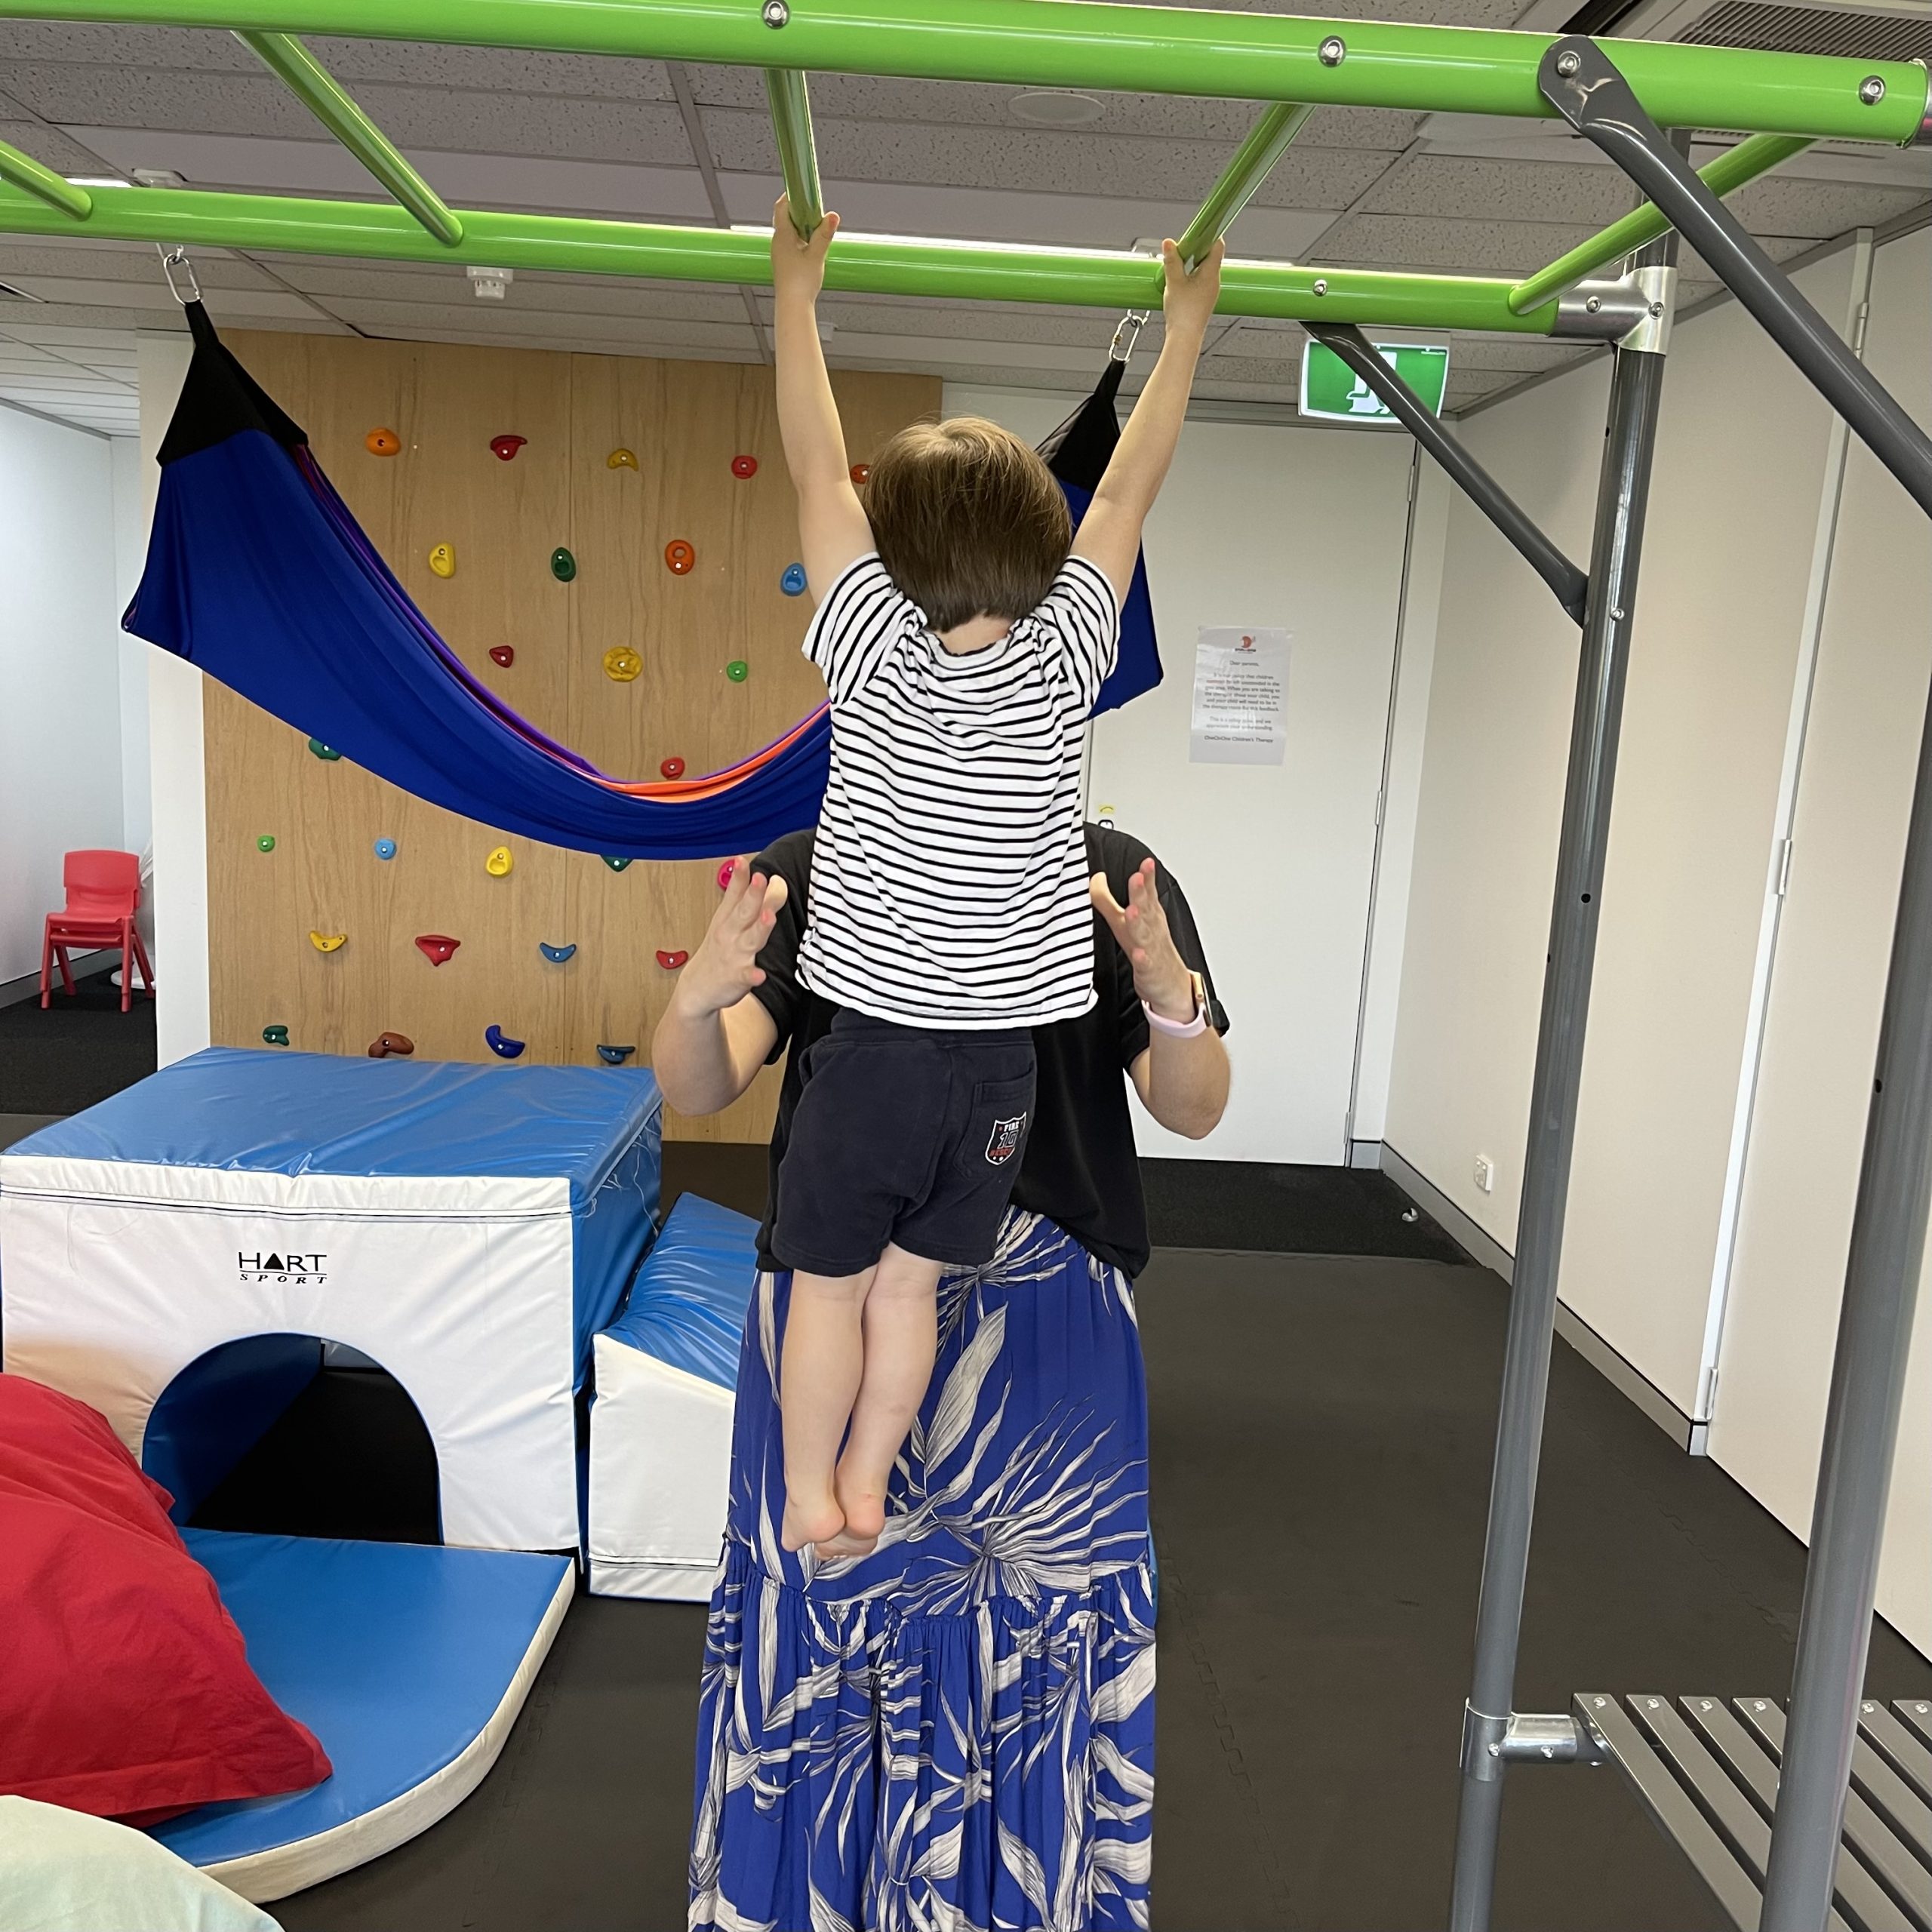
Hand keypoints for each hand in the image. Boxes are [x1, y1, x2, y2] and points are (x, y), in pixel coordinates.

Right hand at [674, 860, 789, 1018]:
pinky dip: (753, 976)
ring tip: (769, 916)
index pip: (733, 894)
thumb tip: (752, 867)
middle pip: (744, 912)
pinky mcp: (738, 978)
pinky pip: (747, 976)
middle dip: (753, 895)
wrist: (697, 988)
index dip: (739, 877)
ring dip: (760, 927)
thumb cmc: (717, 950)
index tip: (742, 860)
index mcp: (727, 919)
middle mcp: (730, 934)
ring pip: (751, 939)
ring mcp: (734, 955)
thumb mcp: (724, 919)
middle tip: (761, 879)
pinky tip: (760, 975)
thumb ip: (740, 894)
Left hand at [771, 196, 838, 304]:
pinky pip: (791, 244)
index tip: (802, 190)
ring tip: (817, 230)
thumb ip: (825, 234)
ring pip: (790, 231)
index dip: (791, 196)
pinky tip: (812, 247)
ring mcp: (779, 253)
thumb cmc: (800, 283)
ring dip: (803, 227)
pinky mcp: (784, 263)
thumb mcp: (817, 255)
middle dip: (801, 211)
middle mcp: (778, 242)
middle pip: (787, 217)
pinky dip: (802, 240)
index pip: (782, 206)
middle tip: (816, 210)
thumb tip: (833, 216)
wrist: (793, 306)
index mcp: (782, 236)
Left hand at [1091, 858, 1194, 1020]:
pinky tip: (1138, 953)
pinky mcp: (1148, 970)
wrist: (1169, 983)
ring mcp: (1151, 949)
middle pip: (1145, 908)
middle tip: (1137, 877)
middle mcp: (1150, 928)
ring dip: (1138, 921)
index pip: (1147, 892)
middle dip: (1141, 893)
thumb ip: (1108, 899)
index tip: (1146, 862)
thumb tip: (1096, 877)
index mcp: (1147, 915)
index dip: (1146, 877)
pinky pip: (1145, 964)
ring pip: (1144, 933)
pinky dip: (1142, 958)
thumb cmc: (1147, 947)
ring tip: (1132, 910)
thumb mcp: (1125, 920)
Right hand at [1160, 235, 1222, 342]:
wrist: (1185, 338)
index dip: (1209, 234)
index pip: (1217, 245)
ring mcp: (1210, 291)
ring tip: (1177, 266)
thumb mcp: (1173, 281)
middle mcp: (1214, 281)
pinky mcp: (1203, 299)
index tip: (1200, 228)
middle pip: (1209, 255)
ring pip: (1203, 268)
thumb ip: (1171, 260)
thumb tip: (1169, 244)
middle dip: (1195, 249)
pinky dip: (1190, 276)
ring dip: (1191, 263)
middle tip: (1182, 248)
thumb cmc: (1184, 315)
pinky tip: (1179, 281)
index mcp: (1211, 273)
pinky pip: (1199, 280)